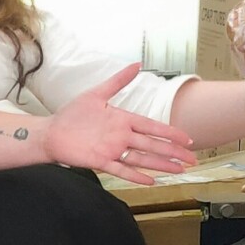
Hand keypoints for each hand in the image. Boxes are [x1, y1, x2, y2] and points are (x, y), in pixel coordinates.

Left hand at [42, 64, 195, 184]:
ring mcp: (112, 150)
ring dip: (161, 164)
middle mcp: (121, 136)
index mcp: (123, 120)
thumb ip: (118, 81)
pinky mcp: (99, 161)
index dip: (171, 134)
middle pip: (153, 145)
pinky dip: (135, 175)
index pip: (153, 128)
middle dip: (173, 152)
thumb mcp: (96, 94)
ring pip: (141, 159)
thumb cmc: (72, 114)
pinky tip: (151, 180)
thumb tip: (138, 64)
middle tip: (192, 159)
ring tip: (179, 170)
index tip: (188, 139)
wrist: (51, 132)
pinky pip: (120, 170)